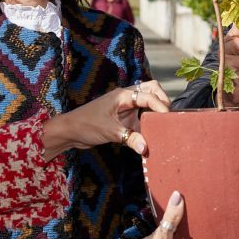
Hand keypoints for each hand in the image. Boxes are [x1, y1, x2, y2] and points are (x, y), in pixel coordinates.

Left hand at [42, 81, 170, 158]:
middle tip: (168, 116)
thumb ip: (130, 138)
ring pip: (147, 102)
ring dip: (156, 111)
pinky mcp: (124, 119)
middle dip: (162, 100)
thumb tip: (146, 148)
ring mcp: (125, 108)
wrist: (70, 132)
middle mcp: (126, 98)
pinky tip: (152, 135)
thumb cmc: (86, 125)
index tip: (168, 118)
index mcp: (123, 95)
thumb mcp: (110, 132)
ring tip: (163, 125)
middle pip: (151, 90)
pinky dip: (148, 124)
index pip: (148, 95)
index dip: (160, 105)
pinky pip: (141, 117)